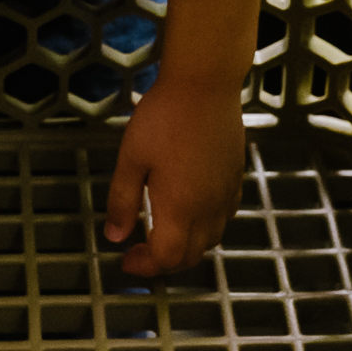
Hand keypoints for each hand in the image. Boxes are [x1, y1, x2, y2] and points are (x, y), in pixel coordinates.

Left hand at [103, 78, 245, 276]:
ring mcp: (226, 193)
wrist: (205, 84)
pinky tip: (192, 211)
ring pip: (212, 238)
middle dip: (165, 262)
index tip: (127, 260)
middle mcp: (209, 208)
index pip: (167, 257)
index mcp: (180, 209)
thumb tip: (116, 236)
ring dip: (187, 247)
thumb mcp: (131, 159)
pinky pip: (225, 216)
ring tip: (163, 234)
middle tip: (141, 251)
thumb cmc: (163, 118)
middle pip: (192, 255)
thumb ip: (122, 201)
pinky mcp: (236, 177)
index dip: (145, 266)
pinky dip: (207, 227)